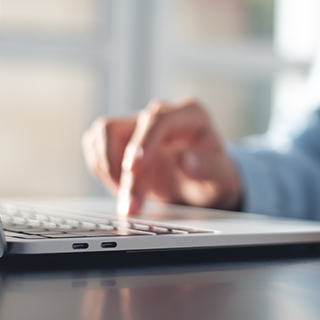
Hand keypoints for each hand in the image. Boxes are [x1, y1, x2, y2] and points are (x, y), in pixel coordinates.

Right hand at [82, 99, 241, 215]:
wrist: (205, 183)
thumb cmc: (216, 176)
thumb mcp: (222, 177)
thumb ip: (208, 168)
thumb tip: (186, 160)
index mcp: (190, 114)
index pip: (158, 119)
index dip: (143, 143)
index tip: (134, 169)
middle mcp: (162, 114)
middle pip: (126, 130)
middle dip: (123, 172)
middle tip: (131, 205)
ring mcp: (140, 125)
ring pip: (103, 133)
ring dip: (106, 168)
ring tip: (127, 198)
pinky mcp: (123, 139)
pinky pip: (97, 146)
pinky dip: (101, 170)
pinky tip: (122, 190)